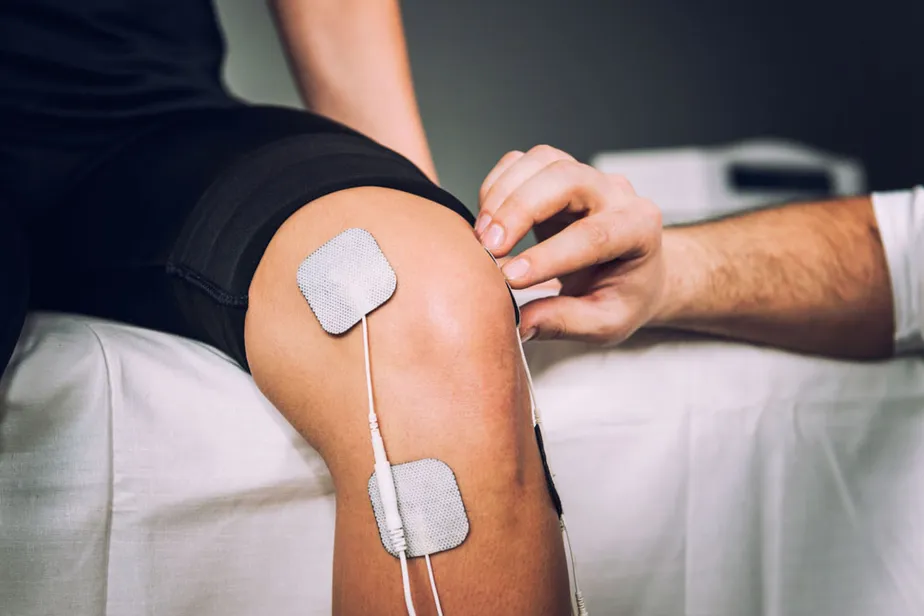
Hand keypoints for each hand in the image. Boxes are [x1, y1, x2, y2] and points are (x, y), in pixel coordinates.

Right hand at [475, 145, 664, 342]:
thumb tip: (521, 323)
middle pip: (567, 178)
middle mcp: (615, 194)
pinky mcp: (557, 172)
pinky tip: (488, 220)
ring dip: (504, 194)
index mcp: (639, 229)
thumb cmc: (624, 295)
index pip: (593, 235)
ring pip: (543, 161)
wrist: (634, 271)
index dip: (548, 256)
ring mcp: (586, 177)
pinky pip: (523, 162)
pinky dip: (497, 185)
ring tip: (483, 236)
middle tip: (490, 247)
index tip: (510, 279)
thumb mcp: (606, 323)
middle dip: (521, 209)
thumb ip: (566, 322)